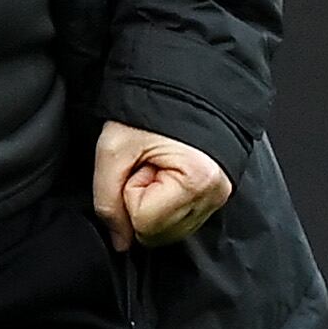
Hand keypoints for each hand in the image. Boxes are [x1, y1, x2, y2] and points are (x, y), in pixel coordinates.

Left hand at [91, 120, 232, 250]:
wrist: (177, 85)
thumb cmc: (145, 109)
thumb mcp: (113, 150)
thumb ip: (107, 201)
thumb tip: (120, 243)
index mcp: (197, 180)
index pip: (144, 224)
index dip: (129, 194)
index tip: (138, 164)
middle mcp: (216, 194)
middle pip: (159, 236)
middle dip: (142, 202)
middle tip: (146, 166)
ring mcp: (220, 197)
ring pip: (170, 233)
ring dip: (154, 203)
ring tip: (157, 167)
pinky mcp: (216, 196)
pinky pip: (182, 222)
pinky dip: (167, 203)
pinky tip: (167, 174)